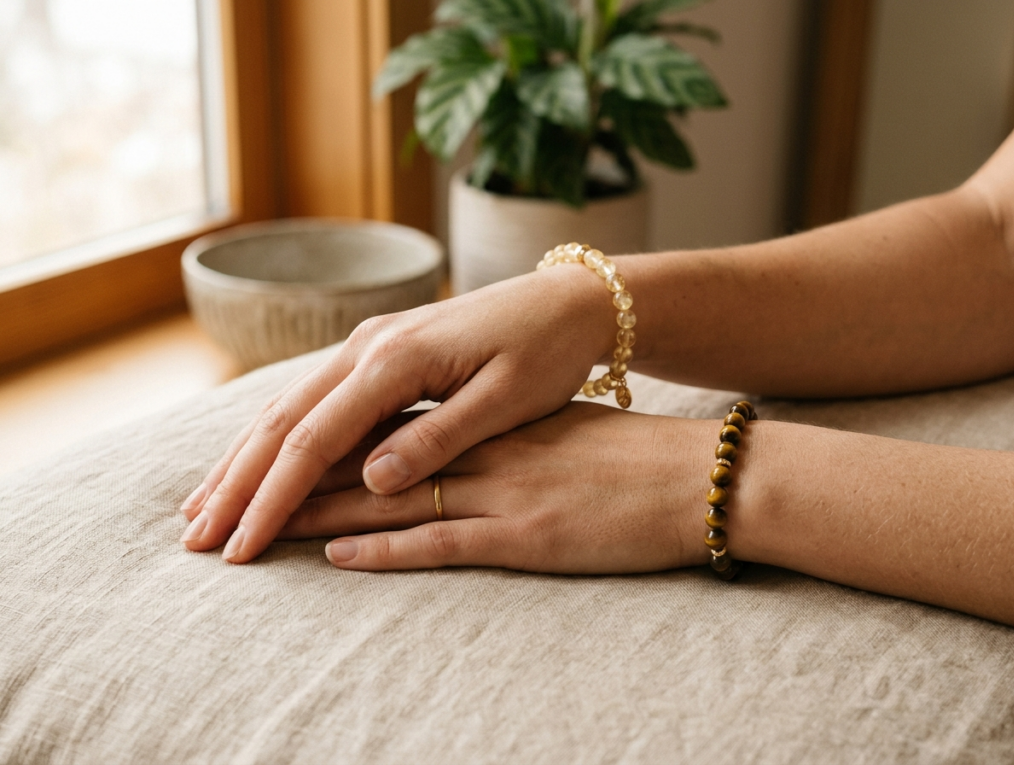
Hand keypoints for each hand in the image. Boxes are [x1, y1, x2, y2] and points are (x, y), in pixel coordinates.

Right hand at [180, 266, 614, 562]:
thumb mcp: (505, 400)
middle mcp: (367, 347)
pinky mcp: (377, 353)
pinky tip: (256, 462)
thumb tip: (371, 482)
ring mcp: (367, 345)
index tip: (239, 548)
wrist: (567, 301)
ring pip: (286, 407)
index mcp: (395, 361)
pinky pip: (312, 399)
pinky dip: (275, 437)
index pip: (314, 440)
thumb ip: (438, 439)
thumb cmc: (545, 352)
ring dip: (243, 459)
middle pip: (281, 421)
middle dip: (236, 484)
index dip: (273, 498)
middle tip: (193, 540)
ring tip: (201, 507)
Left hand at [277, 403, 712, 572]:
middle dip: (288, 480)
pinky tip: (340, 557)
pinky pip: (443, 537)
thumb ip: (482, 437)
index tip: (258, 460)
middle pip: (364, 458)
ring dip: (318, 514)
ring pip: (388, 496)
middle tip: (231, 503)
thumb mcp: (542, 430)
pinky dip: (386, 548)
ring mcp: (498, 485)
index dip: (310, 443)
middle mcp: (477, 446)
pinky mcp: (524, 530)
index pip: (374, 425)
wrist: (693, 474)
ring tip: (258, 530)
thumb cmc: (621, 455)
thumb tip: (428, 449)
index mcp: (478, 419)